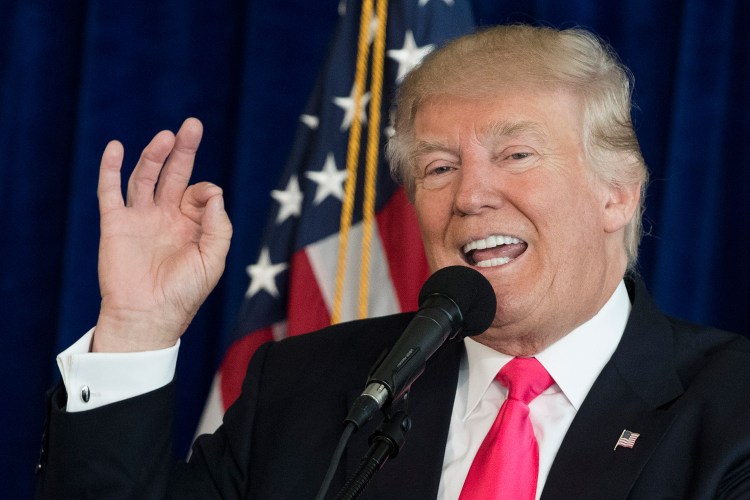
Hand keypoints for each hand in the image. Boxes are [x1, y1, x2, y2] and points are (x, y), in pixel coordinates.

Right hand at [92, 118, 231, 351]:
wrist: (148, 317)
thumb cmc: (184, 294)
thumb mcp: (212, 260)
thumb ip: (218, 226)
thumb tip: (213, 192)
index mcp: (191, 225)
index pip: (200, 192)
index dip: (205, 192)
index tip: (203, 204)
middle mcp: (166, 216)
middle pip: (174, 174)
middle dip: (184, 149)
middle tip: (192, 125)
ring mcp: (140, 218)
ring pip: (146, 177)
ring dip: (154, 155)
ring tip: (166, 136)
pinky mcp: (115, 224)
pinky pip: (110, 191)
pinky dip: (111, 169)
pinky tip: (116, 148)